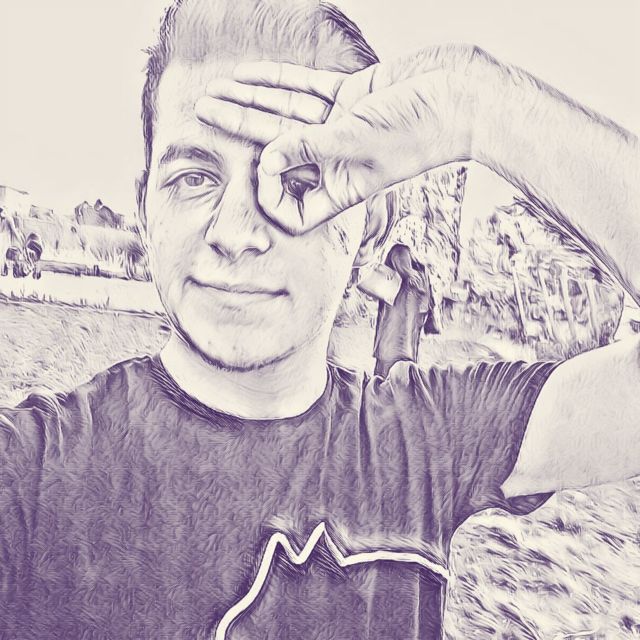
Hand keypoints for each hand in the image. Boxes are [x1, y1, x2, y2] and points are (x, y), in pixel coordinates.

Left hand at [195, 45, 493, 233]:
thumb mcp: (357, 143)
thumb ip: (309, 150)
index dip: (271, 191)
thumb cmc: (420, 129)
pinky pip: (304, 89)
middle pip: (276, 150)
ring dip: (249, 101)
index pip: (293, 207)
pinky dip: (277, 81)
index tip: (264, 167)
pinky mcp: (349, 97)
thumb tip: (268, 158)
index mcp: (340, 187)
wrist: (460, 94)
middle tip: (202, 113)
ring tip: (213, 91)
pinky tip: (248, 74)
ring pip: (284, 115)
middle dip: (238, 130)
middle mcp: (336, 161)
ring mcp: (341, 128)